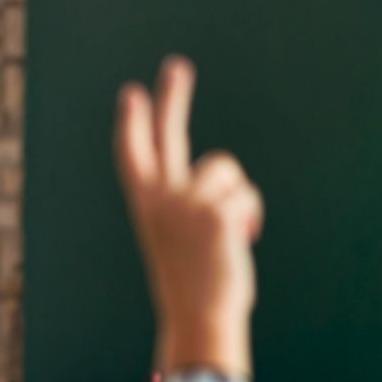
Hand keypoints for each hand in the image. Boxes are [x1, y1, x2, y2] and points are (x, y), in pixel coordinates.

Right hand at [114, 56, 263, 376]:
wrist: (201, 315)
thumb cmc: (196, 284)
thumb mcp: (182, 238)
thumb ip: (192, 204)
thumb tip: (228, 183)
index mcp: (147, 205)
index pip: (134, 155)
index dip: (133, 123)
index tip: (131, 93)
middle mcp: (161, 197)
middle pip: (166, 136)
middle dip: (171, 98)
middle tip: (177, 66)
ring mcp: (186, 200)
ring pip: (225, 169)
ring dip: (237, 197)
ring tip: (228, 234)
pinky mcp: (215, 209)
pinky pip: (246, 193)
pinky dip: (250, 217)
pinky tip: (240, 240)